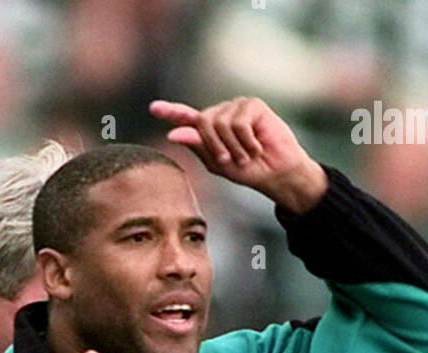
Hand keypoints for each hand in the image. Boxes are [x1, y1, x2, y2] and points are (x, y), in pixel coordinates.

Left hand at [150, 97, 328, 214]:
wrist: (275, 172)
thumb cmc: (248, 170)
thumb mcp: (218, 163)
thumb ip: (197, 146)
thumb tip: (174, 133)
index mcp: (209, 129)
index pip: (187, 117)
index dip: (171, 112)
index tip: (153, 108)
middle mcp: (221, 113)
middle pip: (203, 122)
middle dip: (214, 146)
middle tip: (228, 161)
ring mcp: (237, 106)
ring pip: (221, 123)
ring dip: (233, 147)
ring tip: (246, 154)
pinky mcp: (253, 105)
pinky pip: (239, 123)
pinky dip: (247, 141)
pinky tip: (257, 145)